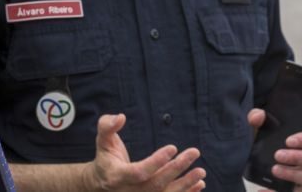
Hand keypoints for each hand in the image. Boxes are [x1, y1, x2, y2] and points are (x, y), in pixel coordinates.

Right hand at [86, 114, 206, 190]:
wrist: (100, 184)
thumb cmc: (105, 158)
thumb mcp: (102, 140)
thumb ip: (107, 126)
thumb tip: (120, 117)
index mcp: (117, 176)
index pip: (139, 172)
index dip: (156, 162)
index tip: (173, 147)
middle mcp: (129, 191)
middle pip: (156, 184)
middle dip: (177, 169)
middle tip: (194, 152)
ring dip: (185, 184)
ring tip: (201, 171)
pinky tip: (199, 184)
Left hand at [247, 109, 301, 191]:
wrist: (270, 164)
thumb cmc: (275, 144)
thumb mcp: (266, 131)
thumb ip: (259, 119)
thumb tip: (257, 116)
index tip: (288, 140)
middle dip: (298, 157)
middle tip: (278, 155)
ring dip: (293, 173)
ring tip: (275, 170)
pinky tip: (265, 190)